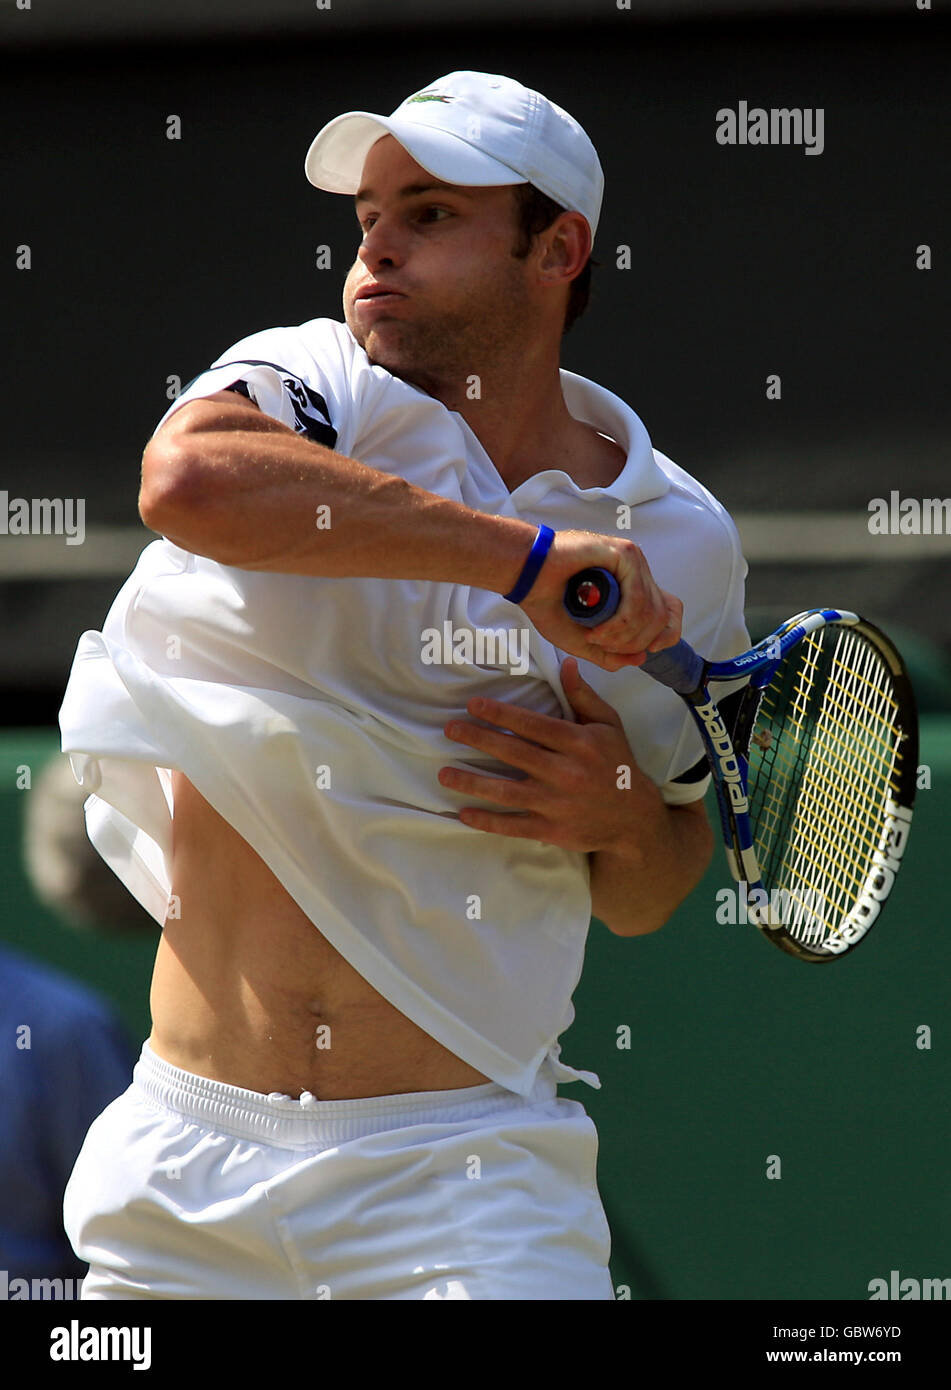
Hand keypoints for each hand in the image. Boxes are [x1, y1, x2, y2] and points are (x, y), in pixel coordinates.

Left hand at [438, 657, 649, 852]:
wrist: (634, 818)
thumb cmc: (617, 764)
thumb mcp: (608, 725)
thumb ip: (583, 696)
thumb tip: (565, 663)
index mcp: (578, 742)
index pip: (531, 724)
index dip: (499, 714)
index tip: (472, 706)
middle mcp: (566, 772)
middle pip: (513, 753)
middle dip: (477, 739)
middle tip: (450, 730)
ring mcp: (557, 804)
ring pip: (506, 792)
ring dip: (472, 782)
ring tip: (444, 773)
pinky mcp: (552, 830)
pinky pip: (513, 825)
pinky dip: (487, 821)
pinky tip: (463, 812)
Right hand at [514, 529, 682, 671]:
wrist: (525, 576)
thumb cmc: (547, 600)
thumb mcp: (582, 640)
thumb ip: (610, 653)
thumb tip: (641, 657)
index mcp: (632, 586)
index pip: (671, 611)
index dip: (665, 635)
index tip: (645, 649)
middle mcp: (636, 572)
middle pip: (662, 616)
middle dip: (635, 642)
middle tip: (602, 644)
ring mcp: (632, 561)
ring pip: (651, 610)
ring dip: (623, 635)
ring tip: (595, 637)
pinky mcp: (624, 554)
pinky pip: (637, 598)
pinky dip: (621, 621)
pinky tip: (599, 628)